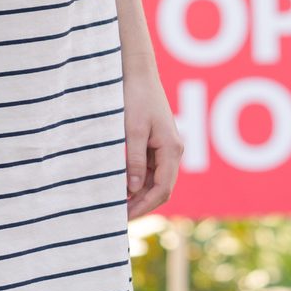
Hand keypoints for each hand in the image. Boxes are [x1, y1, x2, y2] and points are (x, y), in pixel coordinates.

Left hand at [122, 59, 183, 218]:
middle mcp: (174, 150)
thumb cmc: (136, 98)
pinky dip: (137, 179)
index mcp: (172, 149)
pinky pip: (151, 168)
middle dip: (141, 204)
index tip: (123, 218)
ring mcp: (167, 146)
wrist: (139, 72)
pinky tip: (121, 185)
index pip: (162, 189)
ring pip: (156, 179)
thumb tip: (135, 189)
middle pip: (161, 187)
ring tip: (116, 204)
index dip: (144, 207)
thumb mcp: (133, 131)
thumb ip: (135, 161)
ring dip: (138, 193)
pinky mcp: (158, 142)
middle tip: (117, 217)